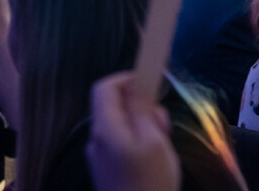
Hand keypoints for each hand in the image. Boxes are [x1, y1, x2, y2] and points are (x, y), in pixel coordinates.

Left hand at [86, 72, 179, 190]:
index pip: (104, 88)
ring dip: (139, 124)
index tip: (151, 83)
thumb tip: (140, 93)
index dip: (126, 79)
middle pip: (111, 106)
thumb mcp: (155, 142)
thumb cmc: (151, 183)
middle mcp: (96, 139)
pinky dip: (136, 141)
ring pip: (118, 125)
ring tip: (162, 141)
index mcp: (105, 128)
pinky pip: (119, 144)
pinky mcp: (106, 171)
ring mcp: (98, 156)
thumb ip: (145, 113)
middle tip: (161, 120)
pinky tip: (155, 157)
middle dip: (137, 104)